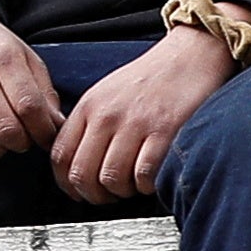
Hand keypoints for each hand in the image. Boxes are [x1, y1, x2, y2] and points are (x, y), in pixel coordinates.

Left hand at [50, 28, 233, 203]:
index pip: (60, 156)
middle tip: (109, 195)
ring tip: (134, 184)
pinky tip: (153, 177)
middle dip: (94, 195)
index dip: (67, 184)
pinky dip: (147, 186)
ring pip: (111, 180)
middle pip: (82, 174)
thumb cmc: (152, 78)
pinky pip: (144, 175)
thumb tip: (76, 163)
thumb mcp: (106, 94)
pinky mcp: (164, 131)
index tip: (79, 192)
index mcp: (89, 106)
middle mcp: (107, 115)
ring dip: (123, 192)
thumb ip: (88, 125)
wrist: (190, 55)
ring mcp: (135, 123)